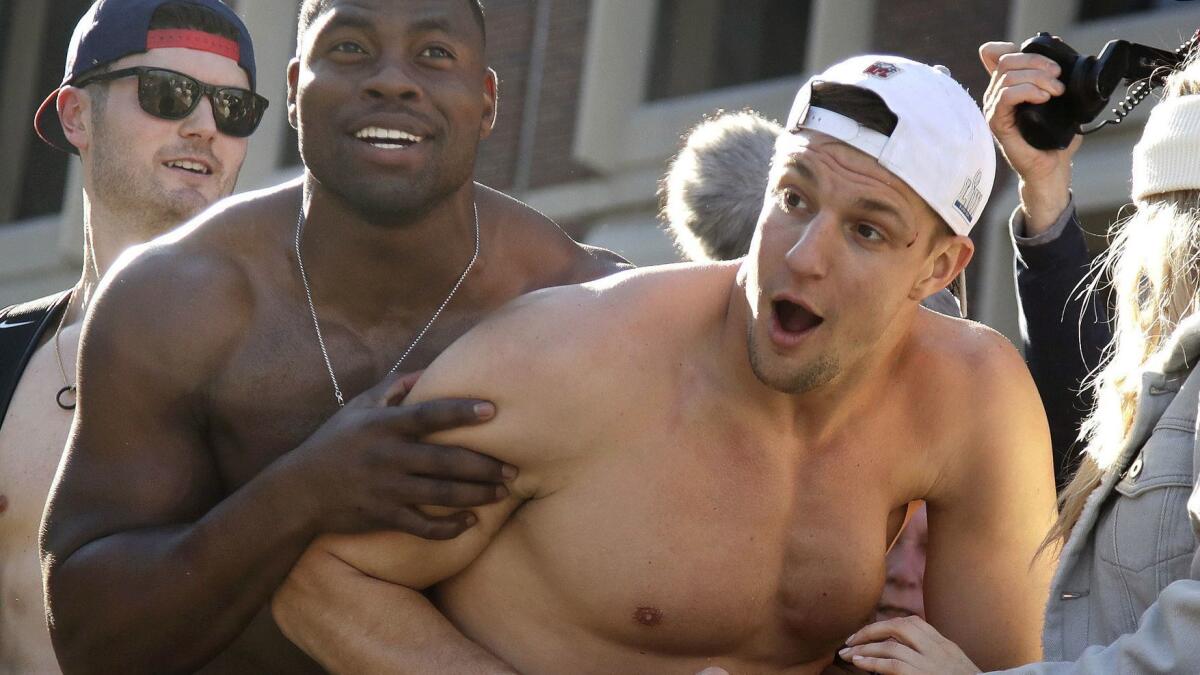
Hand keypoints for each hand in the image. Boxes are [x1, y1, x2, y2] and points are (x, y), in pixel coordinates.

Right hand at [271, 370, 514, 539]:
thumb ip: (393, 388)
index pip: (428, 415)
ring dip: (477, 494)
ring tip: (503, 492)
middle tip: (514, 468)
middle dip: (484, 465)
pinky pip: (424, 526)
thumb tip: (428, 370)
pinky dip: (450, 527)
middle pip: (445, 460)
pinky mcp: (384, 517)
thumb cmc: (334, 443)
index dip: (461, 411)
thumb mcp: (357, 408)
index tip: (492, 410)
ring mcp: (387, 489)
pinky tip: (471, 522)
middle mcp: (388, 457)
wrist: (299, 492)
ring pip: (441, 494)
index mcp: (384, 426)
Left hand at [838, 615, 980, 674]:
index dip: (887, 624)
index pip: (913, 622)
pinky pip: (893, 664)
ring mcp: (932, 664)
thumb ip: (934, 654)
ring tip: (847, 654)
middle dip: (870, 630)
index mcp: (945, 645)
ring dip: (865, 647)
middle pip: (899, 626)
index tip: (870, 632)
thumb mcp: (954, 665)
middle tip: (850, 640)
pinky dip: (872, 661)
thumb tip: (904, 651)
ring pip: (891, 644)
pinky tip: (858, 662)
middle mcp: (939, 650)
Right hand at [979, 41, 1078, 234]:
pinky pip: (1005, 96)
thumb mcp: (1059, 100)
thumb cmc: (1055, 138)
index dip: (1017, 48)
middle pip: (1006, 60)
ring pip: (1008, 75)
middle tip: (1058, 76)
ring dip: (1037, 78)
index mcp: (1007, 87)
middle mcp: (996, 96)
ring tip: (1056, 91)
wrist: (1053, 167)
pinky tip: (1043, 98)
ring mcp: (994, 109)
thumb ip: (1054, 77)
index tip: (1047, 61)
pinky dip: (1027, 91)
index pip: (996, 54)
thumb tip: (1063, 53)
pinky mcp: (997, 123)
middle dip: (1037, 62)